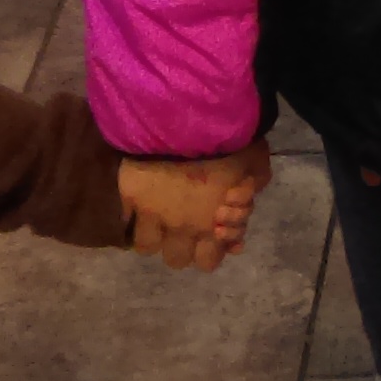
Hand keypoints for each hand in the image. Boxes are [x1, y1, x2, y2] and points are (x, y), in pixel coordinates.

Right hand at [119, 144, 271, 271]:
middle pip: (175, 259)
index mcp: (212, 224)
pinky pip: (124, 218)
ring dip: (154, 235)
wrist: (189, 118)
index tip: (213, 234)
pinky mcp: (129, 195)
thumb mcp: (255, 160)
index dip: (211, 251)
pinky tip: (138, 207)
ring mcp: (151, 213)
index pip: (208, 261)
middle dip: (182, 247)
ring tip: (160, 219)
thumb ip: (256, 181)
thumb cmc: (229, 142)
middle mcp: (180, 226)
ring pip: (146, 246)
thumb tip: (251, 194)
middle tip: (186, 227)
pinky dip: (131, 216)